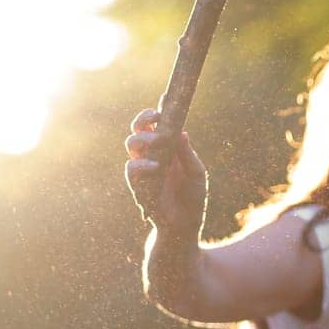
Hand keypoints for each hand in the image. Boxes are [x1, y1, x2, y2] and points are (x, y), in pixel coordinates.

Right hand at [124, 108, 207, 235]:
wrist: (185, 226)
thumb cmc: (192, 198)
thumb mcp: (196, 173)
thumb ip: (187, 153)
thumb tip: (181, 132)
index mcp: (165, 150)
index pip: (155, 126)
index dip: (155, 113)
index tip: (162, 102)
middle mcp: (151, 156)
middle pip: (138, 130)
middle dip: (144, 119)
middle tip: (156, 117)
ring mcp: (142, 170)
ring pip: (131, 145)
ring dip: (143, 139)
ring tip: (158, 140)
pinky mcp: (137, 186)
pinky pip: (131, 169)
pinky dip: (142, 165)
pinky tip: (155, 166)